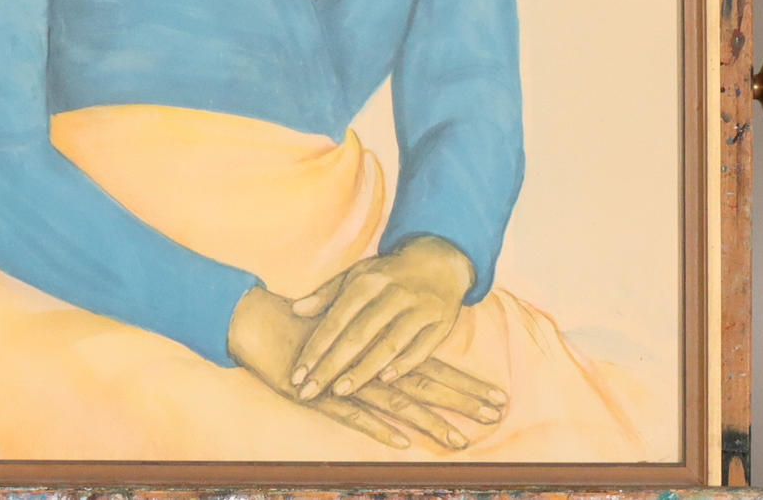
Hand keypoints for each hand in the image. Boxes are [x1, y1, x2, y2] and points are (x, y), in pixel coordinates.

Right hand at [228, 286, 504, 450]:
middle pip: (426, 383)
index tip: (499, 400)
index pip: (434, 368)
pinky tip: (400, 440)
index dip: (466, 384)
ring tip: (460, 440)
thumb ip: (380, 354)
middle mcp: (373, 362)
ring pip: (397, 402)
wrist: (263, 322)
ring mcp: (350, 379)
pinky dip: (377, 426)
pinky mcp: (324, 393)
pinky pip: (354, 413)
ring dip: (430, 422)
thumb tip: (411, 372)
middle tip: (498, 414)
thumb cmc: (310, 332)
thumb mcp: (351, 341)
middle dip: (463, 400)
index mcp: (382, 349)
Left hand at [289, 235, 473, 399]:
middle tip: (309, 392)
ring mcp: (419, 308)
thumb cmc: (387, 274)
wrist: (438, 259)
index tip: (296, 374)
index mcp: (367, 281)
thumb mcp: (357, 275)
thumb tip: (296, 310)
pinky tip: (385, 381)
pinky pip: (422, 349)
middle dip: (331, 366)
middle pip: (358, 335)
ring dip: (364, 370)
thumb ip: (327, 295)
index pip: (336, 319)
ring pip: (388, 344)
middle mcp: (392, 294)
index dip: (315, 348)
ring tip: (339, 392)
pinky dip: (405, 365)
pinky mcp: (441, 322)